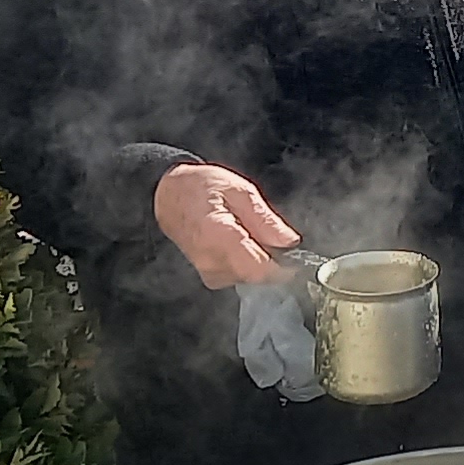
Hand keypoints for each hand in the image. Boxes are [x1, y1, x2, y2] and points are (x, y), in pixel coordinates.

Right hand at [153, 163, 300, 289]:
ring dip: (259, 262)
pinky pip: (235, 277)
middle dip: (273, 261)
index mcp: (220, 237)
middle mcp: (211, 260)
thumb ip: (264, 218)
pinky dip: (245, 264)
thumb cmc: (199, 186)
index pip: (259, 269)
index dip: (283, 267)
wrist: (165, 193)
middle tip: (275, 237)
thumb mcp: (239, 190)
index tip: (297, 258)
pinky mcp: (206, 273)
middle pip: (256, 276)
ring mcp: (206, 269)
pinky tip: (241, 243)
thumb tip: (290, 241)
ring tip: (252, 234)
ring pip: (247, 278)